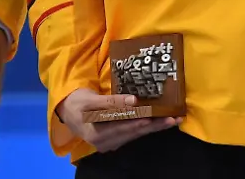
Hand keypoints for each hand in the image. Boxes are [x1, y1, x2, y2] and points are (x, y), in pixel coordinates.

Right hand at [57, 89, 179, 153]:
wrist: (70, 111)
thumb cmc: (79, 104)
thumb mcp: (91, 101)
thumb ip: (112, 102)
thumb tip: (133, 101)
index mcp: (97, 135)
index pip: (122, 129)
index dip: (138, 123)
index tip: (153, 118)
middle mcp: (106, 142)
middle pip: (134, 133)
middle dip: (155, 126)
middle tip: (174, 119)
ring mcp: (113, 141)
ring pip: (137, 133)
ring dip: (156, 126)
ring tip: (174, 119)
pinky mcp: (118, 136)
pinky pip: (135, 131)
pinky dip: (149, 125)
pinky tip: (162, 120)